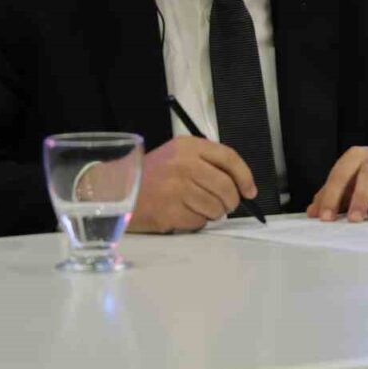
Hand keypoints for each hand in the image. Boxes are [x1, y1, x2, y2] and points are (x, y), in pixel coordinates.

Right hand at [127, 136, 257, 233]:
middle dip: (231, 201)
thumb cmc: (152, 175)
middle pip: (226, 187)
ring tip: (196, 207)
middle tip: (225, 206)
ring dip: (212, 213)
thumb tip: (241, 185)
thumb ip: (207, 163)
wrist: (117, 191)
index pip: (229, 158)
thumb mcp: (178, 156)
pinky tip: (182, 213)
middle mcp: (184, 164)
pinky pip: (199, 221)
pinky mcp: (170, 211)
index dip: (245, 177)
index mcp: (188, 147)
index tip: (250, 191)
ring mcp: (176, 188)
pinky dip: (196, 222)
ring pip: (216, 207)